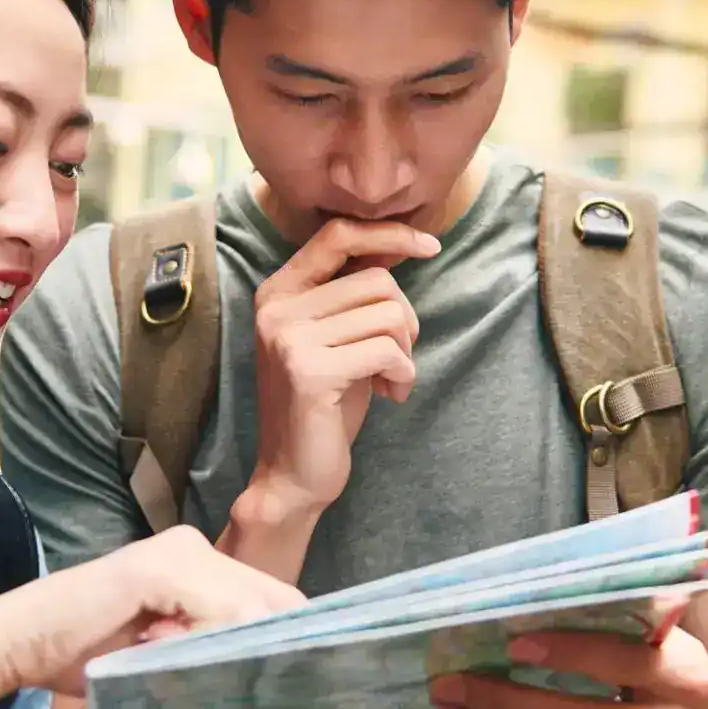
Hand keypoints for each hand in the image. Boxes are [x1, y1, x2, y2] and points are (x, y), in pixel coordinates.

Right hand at [0, 526, 306, 696]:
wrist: (15, 643)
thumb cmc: (82, 655)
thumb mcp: (160, 655)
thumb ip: (206, 654)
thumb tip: (268, 683)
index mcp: (197, 562)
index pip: (270, 598)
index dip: (286, 640)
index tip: (298, 684)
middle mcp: (193, 546)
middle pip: (272, 600)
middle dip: (278, 649)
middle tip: (277, 696)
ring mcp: (177, 553)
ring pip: (250, 609)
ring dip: (244, 653)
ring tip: (221, 686)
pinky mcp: (157, 570)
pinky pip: (216, 612)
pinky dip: (215, 645)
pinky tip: (190, 667)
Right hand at [250, 219, 439, 512]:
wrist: (292, 475)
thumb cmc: (325, 404)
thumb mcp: (338, 336)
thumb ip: (355, 291)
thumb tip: (403, 242)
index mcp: (278, 291)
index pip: (338, 235)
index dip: (390, 233)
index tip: (431, 246)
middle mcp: (276, 308)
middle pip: (378, 280)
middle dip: (405, 320)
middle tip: (396, 359)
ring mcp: (289, 338)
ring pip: (388, 314)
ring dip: (406, 352)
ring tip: (390, 380)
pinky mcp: (310, 371)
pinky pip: (387, 350)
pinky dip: (404, 373)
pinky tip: (391, 395)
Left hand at [428, 622, 707, 708]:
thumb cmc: (671, 675)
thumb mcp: (667, 642)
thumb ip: (626, 620)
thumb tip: (550, 593)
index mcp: (687, 679)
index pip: (620, 662)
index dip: (567, 652)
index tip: (513, 643)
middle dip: (503, 698)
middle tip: (450, 682)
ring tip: (456, 704)